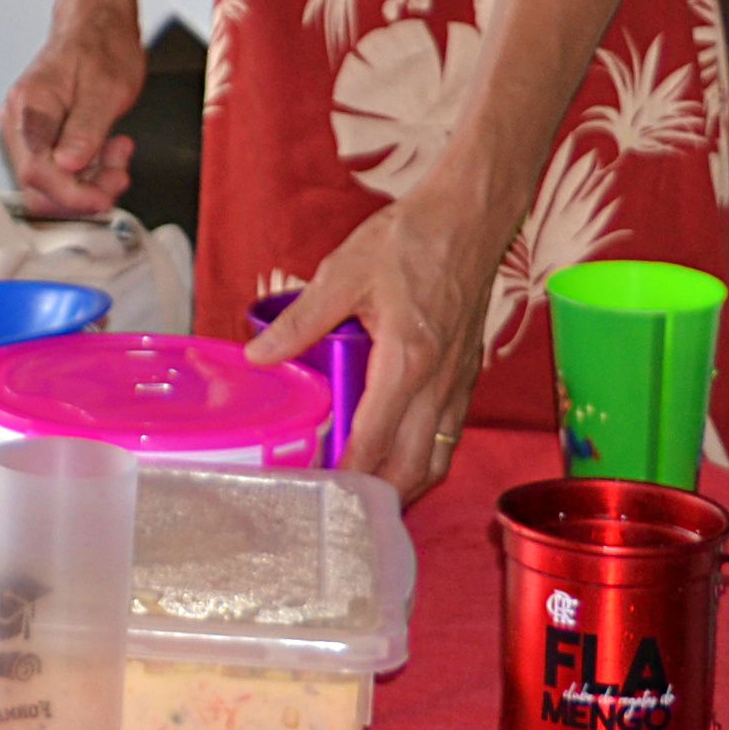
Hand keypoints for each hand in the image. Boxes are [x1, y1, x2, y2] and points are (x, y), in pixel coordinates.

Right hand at [0, 1, 146, 214]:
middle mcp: (19, 122)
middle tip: (119, 174)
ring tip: (119, 155)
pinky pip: (57, 171)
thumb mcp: (107, 87)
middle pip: (39, 185)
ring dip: (89, 182)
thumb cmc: (102, 44)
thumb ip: (86, 129)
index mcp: (30, 108)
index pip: (37, 172)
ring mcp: (27, 131)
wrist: (97, 22)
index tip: (104, 196)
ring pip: (50, 183)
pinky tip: (108, 152)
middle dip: (83, 192)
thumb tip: (68, 166)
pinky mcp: (41, 136)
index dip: (72, 195)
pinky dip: (87, 172)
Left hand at [247, 184, 509, 503]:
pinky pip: (449, 433)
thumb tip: (260, 356)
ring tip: (370, 496)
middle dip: (381, 496)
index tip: (323, 494)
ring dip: (407, 483)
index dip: (349, 474)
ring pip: (439, 456)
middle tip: (344, 510)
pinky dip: (426, 456)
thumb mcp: (343, 273)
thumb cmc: (410, 240)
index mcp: (407, 361)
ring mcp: (459, 382)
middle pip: (415, 464)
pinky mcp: (467, 374)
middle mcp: (440, 381)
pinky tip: (400, 454)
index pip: (376, 438)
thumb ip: (302, 320)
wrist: (469, 219)